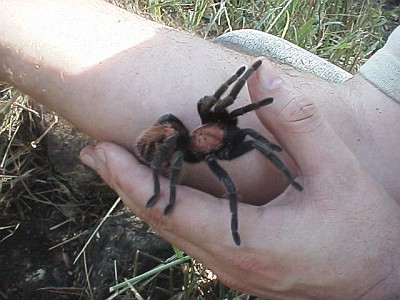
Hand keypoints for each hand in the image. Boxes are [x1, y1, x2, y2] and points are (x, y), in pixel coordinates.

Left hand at [80, 59, 399, 298]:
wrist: (383, 284)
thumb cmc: (366, 233)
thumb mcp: (338, 173)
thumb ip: (297, 124)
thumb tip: (263, 79)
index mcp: (249, 243)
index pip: (171, 209)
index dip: (132, 179)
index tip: (103, 152)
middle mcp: (229, 265)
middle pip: (161, 223)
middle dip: (124, 186)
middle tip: (96, 154)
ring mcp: (231, 272)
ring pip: (173, 233)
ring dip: (142, 198)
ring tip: (118, 169)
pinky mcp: (238, 270)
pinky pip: (190, 238)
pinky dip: (168, 211)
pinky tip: (161, 192)